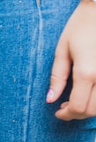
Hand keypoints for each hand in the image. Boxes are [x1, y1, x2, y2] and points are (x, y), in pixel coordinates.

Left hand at [47, 1, 95, 120]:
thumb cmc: (80, 27)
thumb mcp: (62, 51)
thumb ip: (57, 77)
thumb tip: (50, 99)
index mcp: (87, 72)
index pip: (78, 107)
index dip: (66, 114)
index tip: (58, 112)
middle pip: (92, 110)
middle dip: (76, 114)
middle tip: (65, 109)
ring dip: (89, 108)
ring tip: (77, 101)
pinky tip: (90, 93)